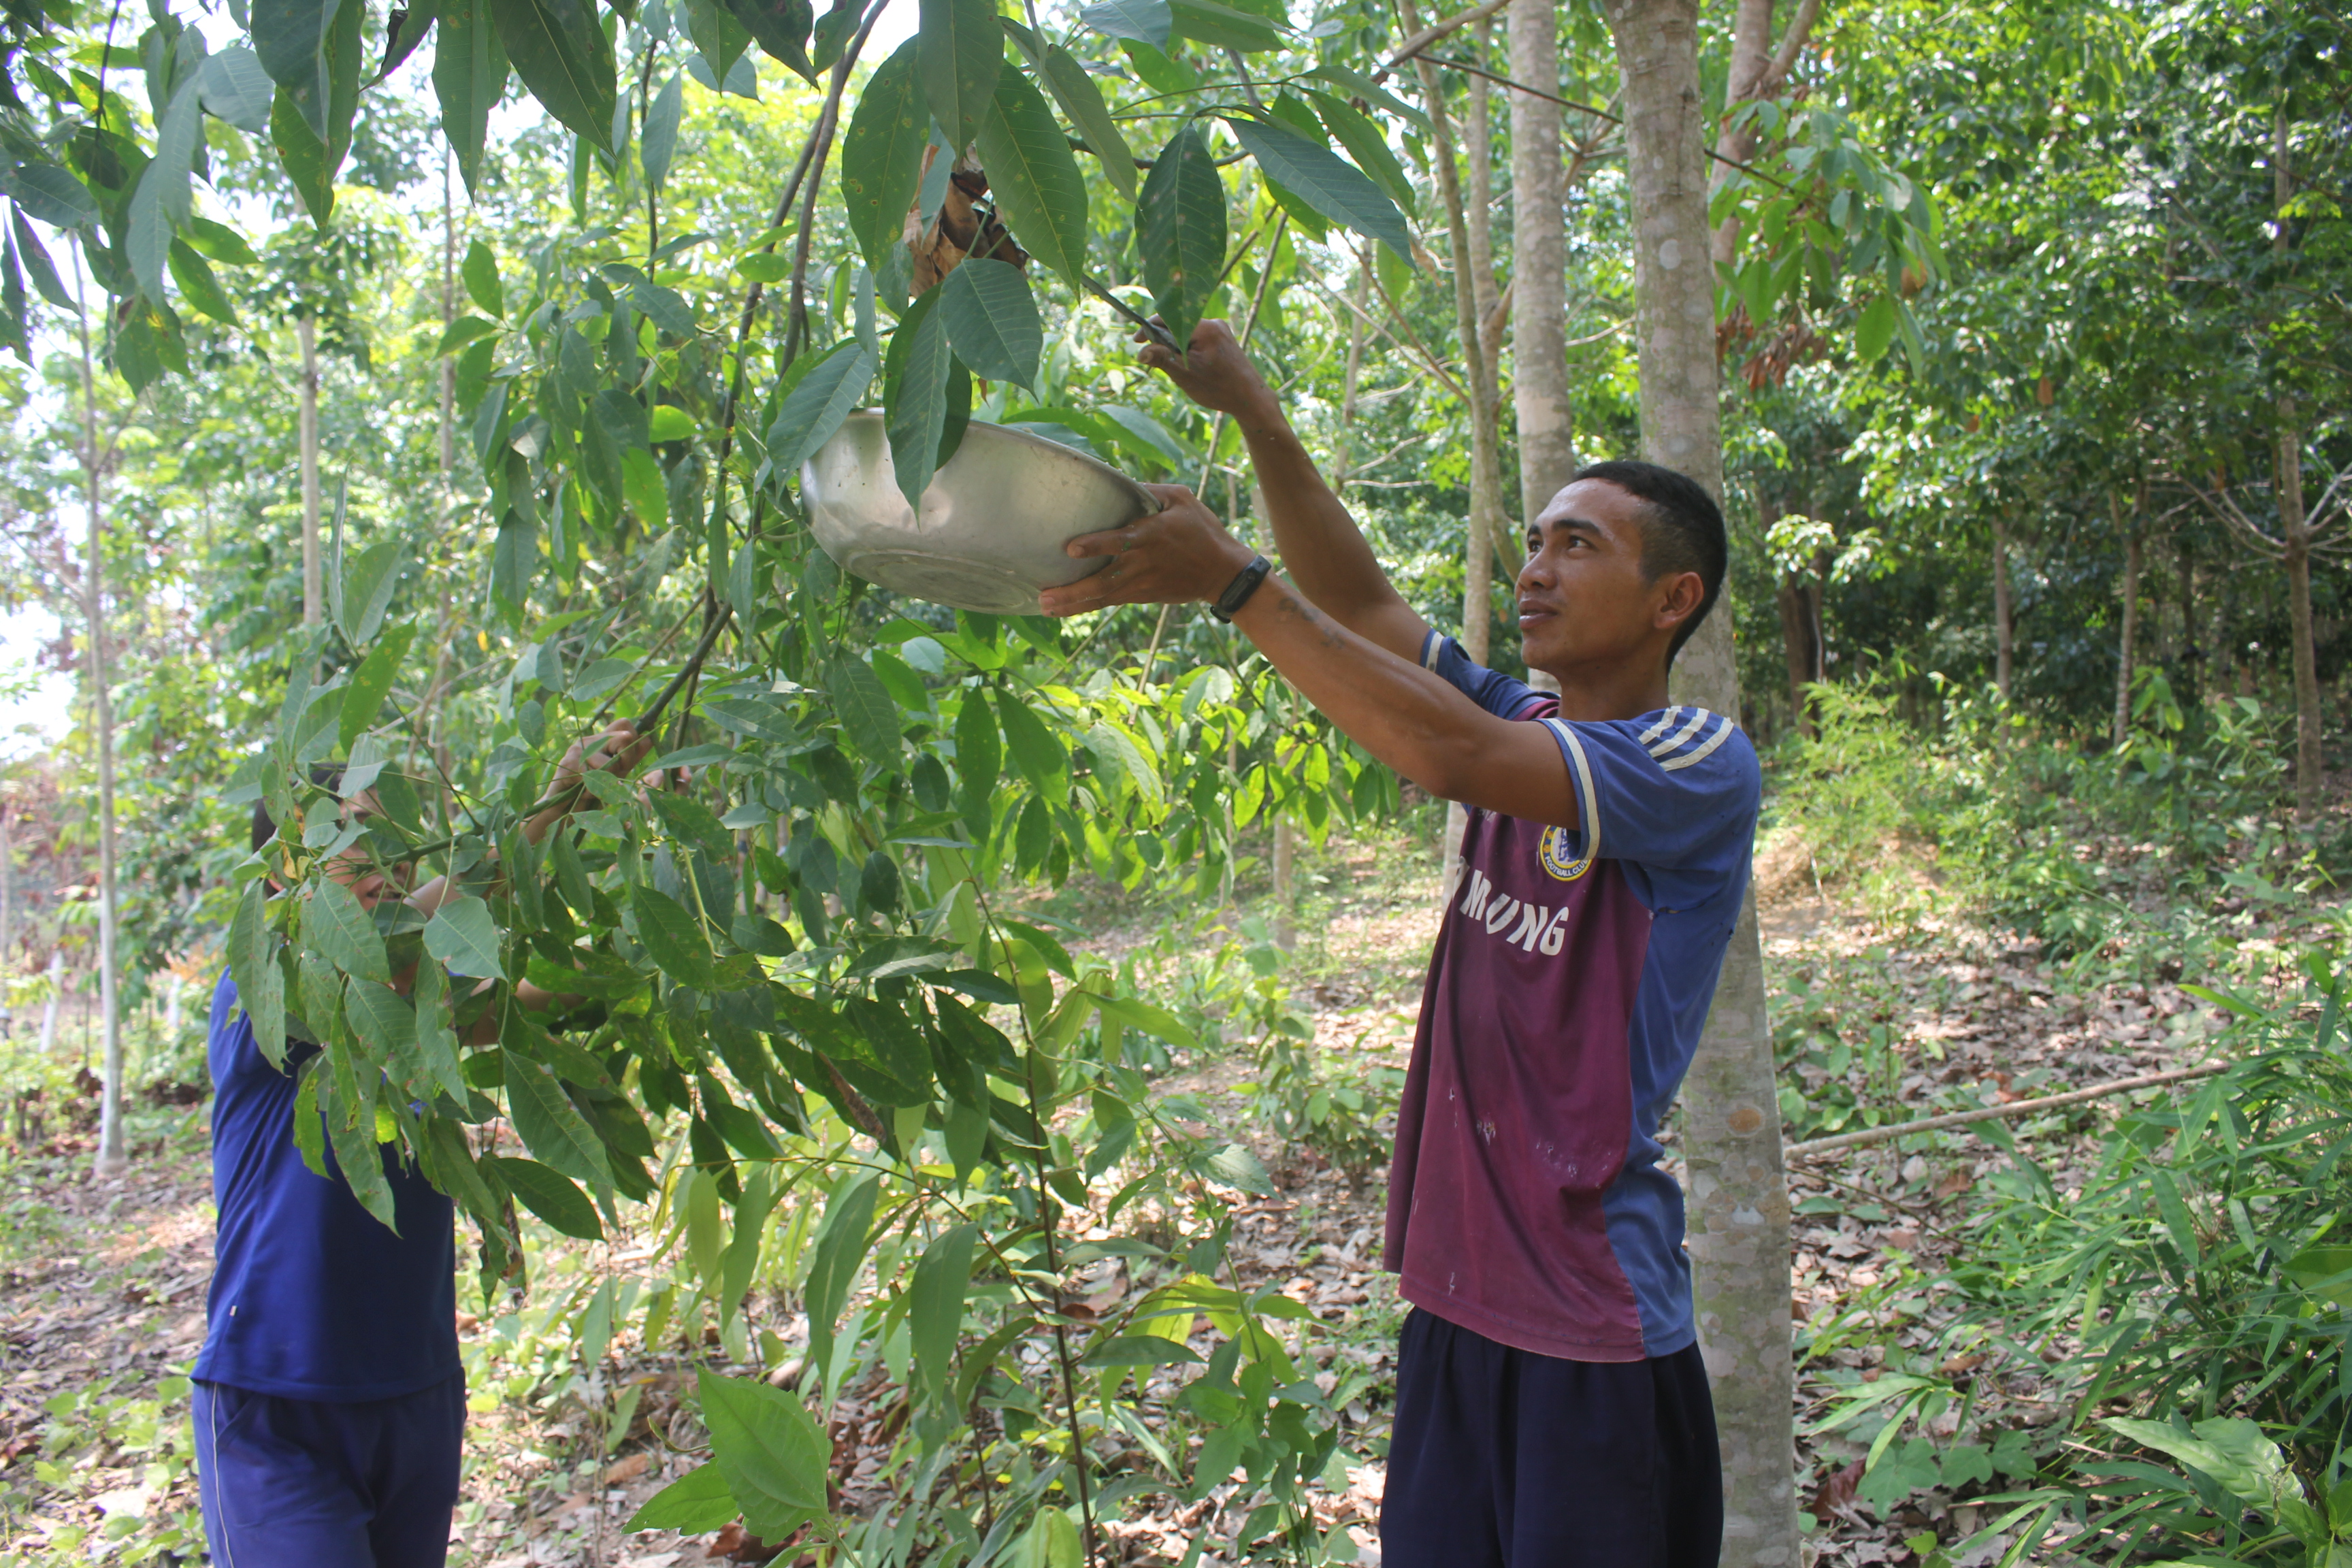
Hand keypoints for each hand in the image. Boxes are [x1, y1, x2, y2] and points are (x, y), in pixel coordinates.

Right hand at [526, 721, 656, 842]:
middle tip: (608, 778)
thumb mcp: (616, 775)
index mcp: (601, 740)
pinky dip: (591, 792)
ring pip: (611, 764)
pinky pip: (594, 778)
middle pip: (625, 737)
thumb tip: (648, 740)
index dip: (633, 745)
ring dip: (606, 784)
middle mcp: (589, 740)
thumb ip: (630, 758)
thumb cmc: (589, 793)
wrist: (559, 812)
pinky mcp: (568, 763)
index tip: (624, 764)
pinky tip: (580, 793)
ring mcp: (577, 749)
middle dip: (625, 763)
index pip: (625, 724)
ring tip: (591, 788)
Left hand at [1037, 485, 1257, 616]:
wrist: (1222, 572)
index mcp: (1151, 536)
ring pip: (1102, 597)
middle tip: (1044, 596)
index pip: (1119, 541)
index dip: (1095, 545)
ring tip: (1045, 607)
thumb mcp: (1182, 499)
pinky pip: (1109, 601)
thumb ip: (1150, 492)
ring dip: (1074, 603)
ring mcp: (1141, 584)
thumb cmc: (1202, 530)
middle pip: (1103, 581)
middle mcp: (1142, 564)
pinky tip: (1066, 608)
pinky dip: (1087, 605)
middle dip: (1073, 591)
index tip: (1071, 549)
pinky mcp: (1141, 596)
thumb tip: (1118, 483)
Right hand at [1135, 319, 1277, 417]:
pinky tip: (1192, 367)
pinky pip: (1197, 338)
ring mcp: (1221, 330)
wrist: (1251, 399)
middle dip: (1163, 341)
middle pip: (1177, 324)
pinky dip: (1188, 349)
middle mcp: (1214, 323)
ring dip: (1176, 347)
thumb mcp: (1185, 375)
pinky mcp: (1224, 338)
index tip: (1136, 341)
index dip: (1149, 328)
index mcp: (1205, 327)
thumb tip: (1140, 352)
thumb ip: (1162, 359)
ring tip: (1179, 369)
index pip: (1168, 318)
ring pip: (1186, 332)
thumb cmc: (1219, 388)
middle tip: (1157, 360)